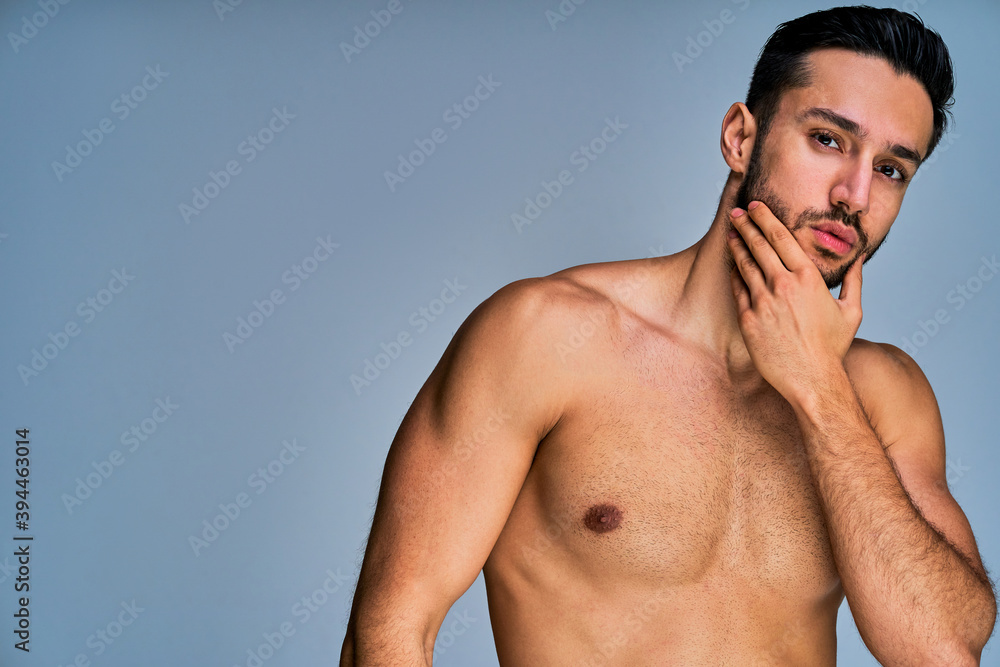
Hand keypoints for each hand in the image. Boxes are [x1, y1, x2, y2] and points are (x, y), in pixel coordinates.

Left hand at [727, 201, 863, 404]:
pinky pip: (738, 290)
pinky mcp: (748, 319)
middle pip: (759, 245)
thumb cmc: (832, 347)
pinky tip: (732, 265)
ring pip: (744, 264)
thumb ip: (854, 280)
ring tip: (731, 232)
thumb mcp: (851, 311)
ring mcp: (762, 302)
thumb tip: (860, 258)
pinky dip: (734, 274)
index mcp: (808, 277)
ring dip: (736, 245)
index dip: (765, 218)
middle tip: (737, 212)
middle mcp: (783, 285)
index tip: (756, 207)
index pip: (781, 237)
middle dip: (746, 224)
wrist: (811, 379)